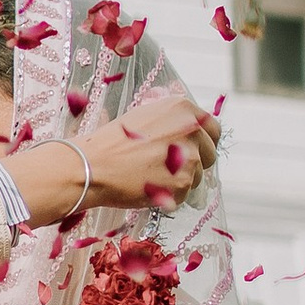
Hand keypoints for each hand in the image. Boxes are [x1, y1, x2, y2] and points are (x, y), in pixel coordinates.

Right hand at [4, 88, 218, 225]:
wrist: (92, 165)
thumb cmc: (111, 141)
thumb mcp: (143, 115)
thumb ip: (171, 119)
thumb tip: (189, 125)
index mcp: (183, 108)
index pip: (213, 128)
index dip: (202, 141)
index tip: (192, 150)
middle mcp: (191, 129)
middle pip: (209, 153)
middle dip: (193, 163)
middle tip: (167, 168)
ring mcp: (189, 157)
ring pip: (198, 176)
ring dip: (179, 180)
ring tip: (151, 176)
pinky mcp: (183, 183)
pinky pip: (184, 194)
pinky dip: (169, 195)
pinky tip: (148, 187)